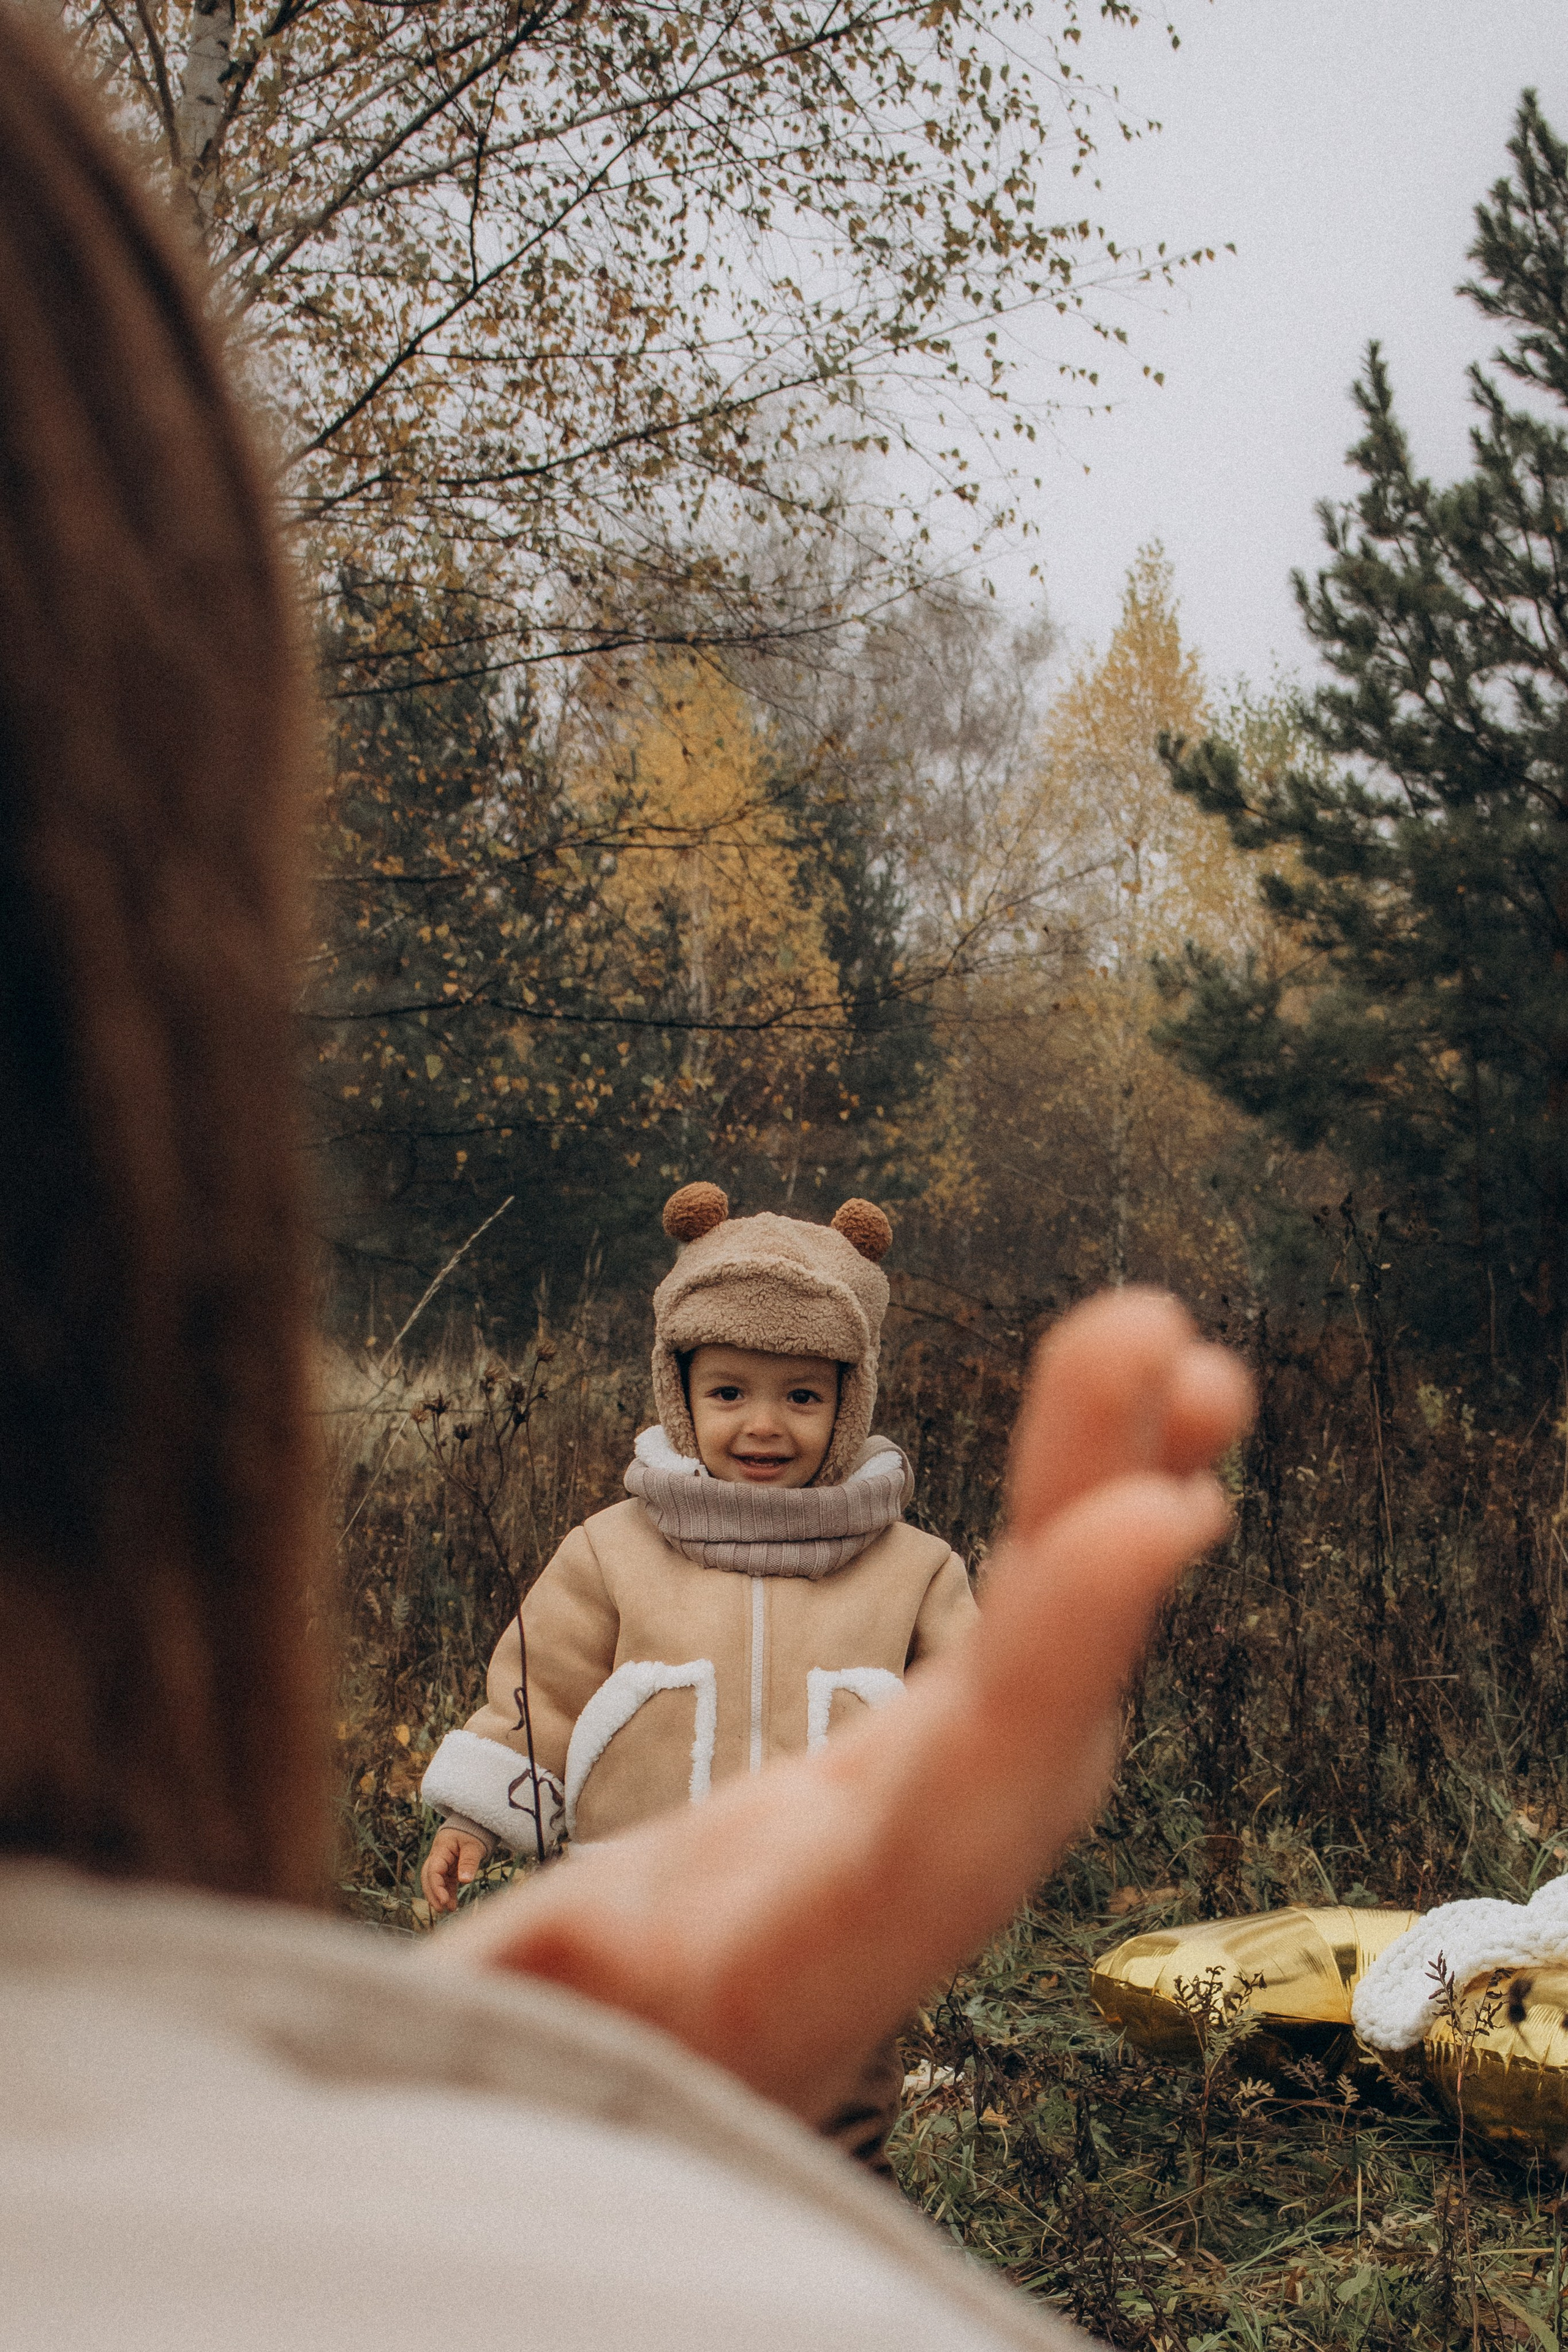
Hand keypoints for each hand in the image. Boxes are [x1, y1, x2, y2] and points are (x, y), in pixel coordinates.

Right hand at [421, 1825, 490, 1915]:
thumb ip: (469, 1861)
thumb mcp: (474, 1846)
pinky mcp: (448, 1869)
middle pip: (428, 1877)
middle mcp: (437, 1857)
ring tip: (450, 1909)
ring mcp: (442, 1863)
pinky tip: (453, 1905)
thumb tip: (465, 1880)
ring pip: (435, 1882)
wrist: (472, 1825)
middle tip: (441, 1909)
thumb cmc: (472, 1833)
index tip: (444, 1901)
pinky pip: (445, 1883)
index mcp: (440, 1849)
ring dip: (440, 1896)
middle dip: (432, 1894)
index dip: (436, 1887)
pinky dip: (448, 1893)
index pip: (433, 1870)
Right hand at [433, 1288, 1251, 2120]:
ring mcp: (933, 1817)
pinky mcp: (928, 1769)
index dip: (1057, 1659)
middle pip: (1030, 1699)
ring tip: (1197, 1362)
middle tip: (1166, 1334)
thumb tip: (554, 1960)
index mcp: (807, 1955)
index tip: (1157, 1518)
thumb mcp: (510, 2053)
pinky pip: (1026, 1645)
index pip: (953, 1808)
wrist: (642, 2110)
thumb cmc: (560, 2079)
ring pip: (1047, 1653)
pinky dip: (1079, 1538)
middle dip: (1095, 1519)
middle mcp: (906, 1882)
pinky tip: (1148, 1453)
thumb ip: (531, 2013)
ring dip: (1115, 1496)